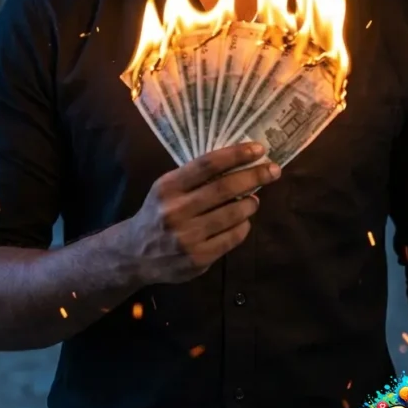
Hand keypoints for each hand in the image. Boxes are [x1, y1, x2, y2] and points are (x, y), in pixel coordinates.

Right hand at [127, 142, 280, 285]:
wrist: (135, 254)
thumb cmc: (158, 213)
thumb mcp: (167, 189)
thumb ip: (195, 177)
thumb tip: (238, 162)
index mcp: (168, 187)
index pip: (207, 164)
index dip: (236, 155)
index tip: (258, 149)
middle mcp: (175, 211)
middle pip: (224, 188)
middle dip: (254, 176)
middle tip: (273, 171)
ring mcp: (187, 238)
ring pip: (232, 214)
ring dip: (251, 203)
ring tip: (254, 199)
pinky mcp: (197, 259)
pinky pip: (232, 238)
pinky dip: (243, 226)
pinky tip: (243, 221)